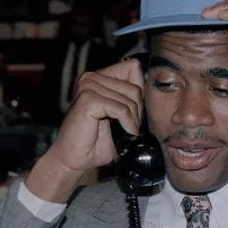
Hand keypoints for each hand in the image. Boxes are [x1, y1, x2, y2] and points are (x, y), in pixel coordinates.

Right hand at [26, 58, 142, 202]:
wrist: (75, 159)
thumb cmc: (96, 141)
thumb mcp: (121, 115)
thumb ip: (131, 98)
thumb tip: (153, 84)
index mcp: (99, 78)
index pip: (133, 67)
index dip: (138, 92)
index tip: (132, 113)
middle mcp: (91, 77)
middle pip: (135, 86)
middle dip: (136, 110)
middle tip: (127, 127)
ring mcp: (87, 86)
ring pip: (130, 97)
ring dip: (131, 119)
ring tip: (123, 131)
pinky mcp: (87, 99)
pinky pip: (121, 108)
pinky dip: (126, 123)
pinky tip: (121, 133)